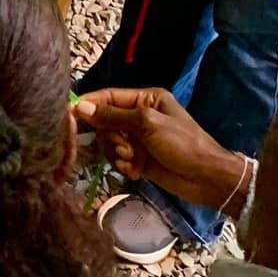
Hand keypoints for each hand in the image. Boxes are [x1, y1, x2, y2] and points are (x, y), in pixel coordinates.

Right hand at [75, 88, 250, 211]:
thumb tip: (81, 108)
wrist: (207, 179)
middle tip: (124, 150)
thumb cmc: (183, 145)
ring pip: (109, 142)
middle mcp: (140, 116)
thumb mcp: (147, 124)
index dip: (90, 105)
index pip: (108, 97)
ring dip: (116, 154)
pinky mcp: (139, 159)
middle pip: (105, 122)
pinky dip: (123, 165)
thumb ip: (113, 116)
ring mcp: (139, 139)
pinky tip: (135, 172)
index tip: (70, 116)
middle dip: (109, 137)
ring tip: (131, 162)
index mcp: (146, 99)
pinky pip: (118, 158)